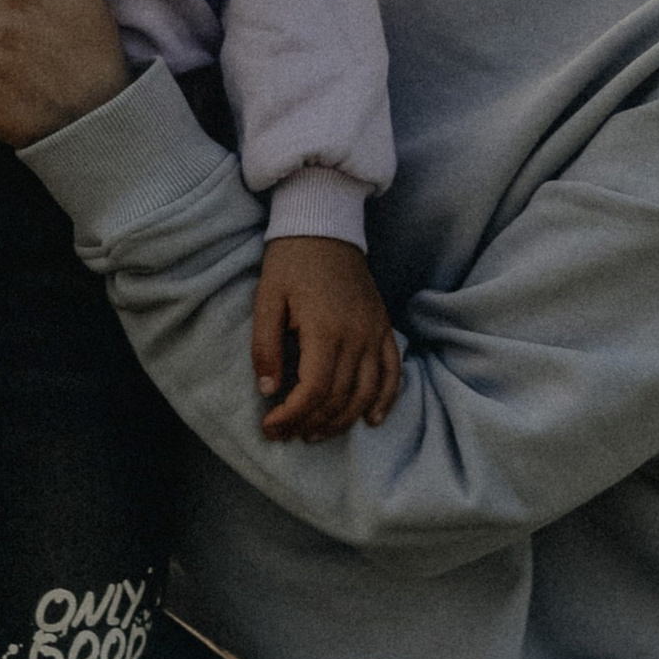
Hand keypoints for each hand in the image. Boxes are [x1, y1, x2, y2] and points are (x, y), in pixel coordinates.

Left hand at [253, 236, 402, 443]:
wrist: (324, 225)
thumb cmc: (290, 261)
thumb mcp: (266, 300)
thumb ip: (265, 347)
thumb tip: (268, 391)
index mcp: (325, 329)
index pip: (314, 391)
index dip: (292, 416)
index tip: (270, 427)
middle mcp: (357, 335)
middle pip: (340, 398)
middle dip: (310, 423)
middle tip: (285, 434)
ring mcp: (375, 332)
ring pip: (367, 393)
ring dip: (343, 420)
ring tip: (315, 433)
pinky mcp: (383, 326)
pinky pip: (393, 372)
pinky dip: (386, 400)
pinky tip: (372, 420)